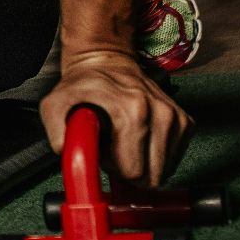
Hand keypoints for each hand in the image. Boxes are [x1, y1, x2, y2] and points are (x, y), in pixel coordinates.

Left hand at [40, 50, 191, 185]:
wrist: (107, 63)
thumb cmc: (83, 86)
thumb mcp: (55, 105)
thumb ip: (58, 133)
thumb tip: (67, 153)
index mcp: (133, 111)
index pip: (133, 172)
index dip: (113, 169)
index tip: (103, 153)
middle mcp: (160, 113)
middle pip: (151, 176)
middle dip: (129, 170)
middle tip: (113, 149)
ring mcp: (175, 117)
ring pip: (163, 170)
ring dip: (142, 162)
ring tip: (124, 141)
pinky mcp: (185, 122)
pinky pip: (173, 159)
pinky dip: (155, 155)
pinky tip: (139, 137)